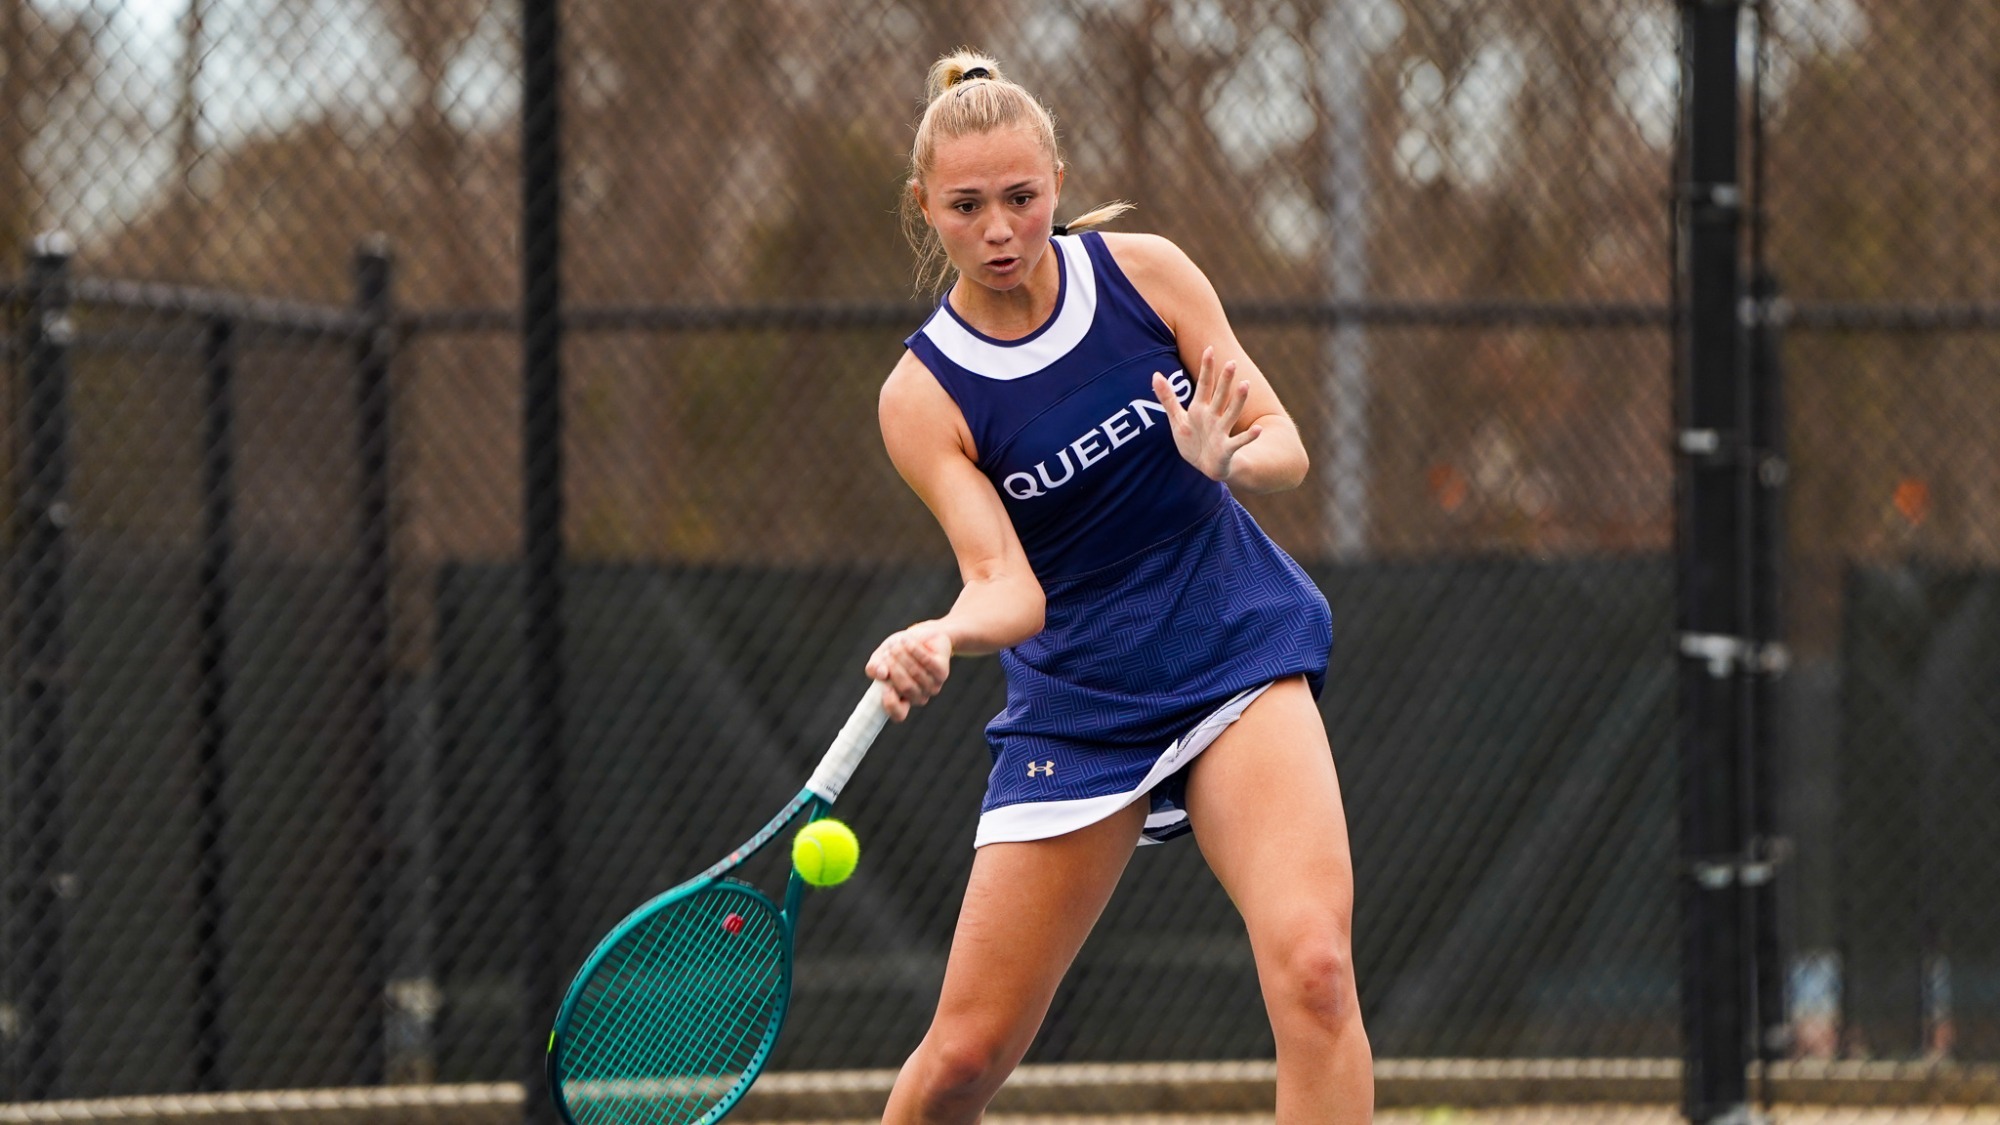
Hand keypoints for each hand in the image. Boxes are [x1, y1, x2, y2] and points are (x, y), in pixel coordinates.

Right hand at [865, 622, 952, 721]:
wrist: (922, 636)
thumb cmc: (898, 651)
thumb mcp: (880, 658)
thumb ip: (874, 667)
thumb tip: (880, 673)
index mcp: (902, 700)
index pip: (898, 715)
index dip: (890, 704)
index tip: (883, 686)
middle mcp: (919, 697)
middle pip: (906, 687)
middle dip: (894, 667)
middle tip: (888, 652)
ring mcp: (933, 686)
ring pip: (916, 673)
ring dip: (903, 655)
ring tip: (898, 643)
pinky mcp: (942, 672)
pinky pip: (927, 662)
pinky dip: (915, 650)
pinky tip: (907, 641)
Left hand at [1153, 346, 1262, 482]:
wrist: (1205, 466)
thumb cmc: (1193, 440)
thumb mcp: (1177, 419)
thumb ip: (1167, 397)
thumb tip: (1155, 374)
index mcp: (1201, 408)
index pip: (1204, 385)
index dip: (1206, 368)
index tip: (1208, 349)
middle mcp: (1214, 416)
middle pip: (1220, 395)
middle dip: (1224, 380)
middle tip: (1231, 362)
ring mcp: (1221, 431)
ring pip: (1231, 413)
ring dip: (1238, 400)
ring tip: (1245, 384)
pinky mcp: (1227, 448)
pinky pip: (1238, 441)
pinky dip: (1248, 436)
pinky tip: (1258, 429)